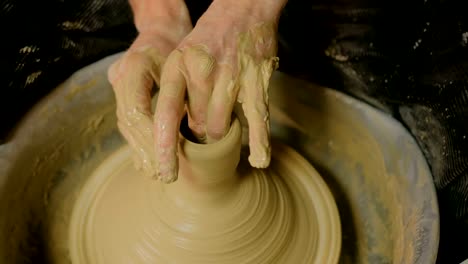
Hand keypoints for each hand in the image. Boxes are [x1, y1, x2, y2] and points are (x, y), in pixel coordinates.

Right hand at [108, 0, 191, 179]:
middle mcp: (120, 76)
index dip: (152, 140)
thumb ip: (186, 96)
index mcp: (135, 66)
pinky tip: (147, 164)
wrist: (162, 33)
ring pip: (126, 126)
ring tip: (158, 173)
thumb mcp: (188, 68)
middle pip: (129, 123)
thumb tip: (198, 133)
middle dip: (148, 151)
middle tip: (165, 175)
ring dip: (142, 152)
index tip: (168, 161)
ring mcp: (117, 85)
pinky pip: (127, 124)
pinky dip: (138, 144)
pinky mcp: (122, 95)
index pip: (137, 112)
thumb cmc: (182, 48)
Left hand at [154, 0, 285, 182]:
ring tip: (221, 121)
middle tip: (202, 127)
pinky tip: (260, 160)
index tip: (166, 173)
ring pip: (221, 126)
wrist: (242, 9)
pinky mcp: (256, 80)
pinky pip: (257, 119)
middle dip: (200, 133)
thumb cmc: (209, 39)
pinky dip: (259, 142)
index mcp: (177, 67)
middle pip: (198, 126)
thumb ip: (177, 94)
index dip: (165, 148)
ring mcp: (230, 76)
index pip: (166, 115)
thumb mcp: (181, 58)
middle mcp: (201, 72)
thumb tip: (176, 133)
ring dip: (221, 132)